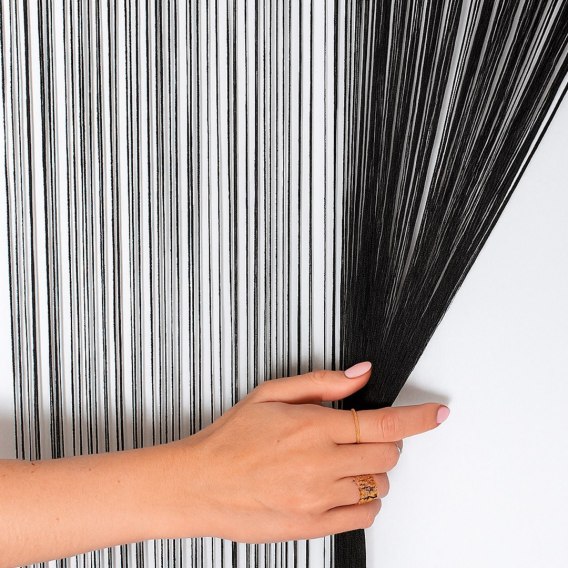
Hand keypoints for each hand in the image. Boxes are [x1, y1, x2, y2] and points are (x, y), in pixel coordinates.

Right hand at [162, 362, 449, 543]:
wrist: (199, 484)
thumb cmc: (230, 438)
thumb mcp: (270, 394)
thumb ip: (322, 383)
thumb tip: (360, 374)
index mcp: (313, 427)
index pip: (382, 423)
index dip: (417, 418)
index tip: (436, 414)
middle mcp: (320, 465)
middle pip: (387, 456)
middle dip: (384, 443)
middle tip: (358, 437)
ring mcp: (319, 499)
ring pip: (379, 486)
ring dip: (371, 471)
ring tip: (338, 463)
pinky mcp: (313, 526)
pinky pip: (364, 515)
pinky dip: (364, 499)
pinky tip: (341, 488)